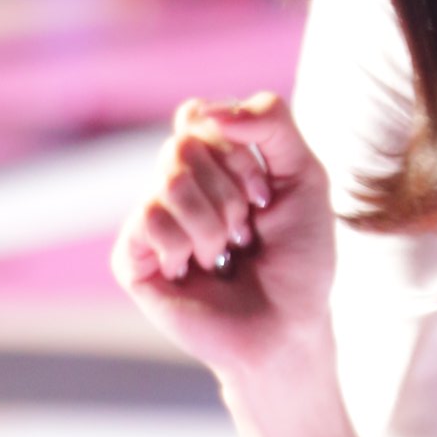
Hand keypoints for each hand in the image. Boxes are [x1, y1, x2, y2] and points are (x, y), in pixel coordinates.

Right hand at [111, 92, 335, 375]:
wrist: (288, 326)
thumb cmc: (300, 255)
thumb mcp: (305, 173)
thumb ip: (270, 121)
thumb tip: (199, 110)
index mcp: (210, 160)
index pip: (199, 118)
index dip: (237, 152)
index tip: (264, 193)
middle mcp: (176, 184)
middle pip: (183, 144)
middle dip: (229, 191)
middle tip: (245, 231)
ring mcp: (151, 219)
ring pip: (169, 181)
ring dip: (213, 223)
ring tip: (224, 253)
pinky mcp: (131, 257)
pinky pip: (147, 218)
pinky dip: (184, 244)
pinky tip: (194, 269)